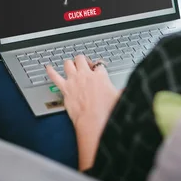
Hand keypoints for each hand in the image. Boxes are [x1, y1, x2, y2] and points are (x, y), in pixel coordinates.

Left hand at [46, 55, 118, 169]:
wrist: (93, 122)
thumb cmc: (106, 112)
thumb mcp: (121, 98)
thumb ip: (126, 92)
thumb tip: (132, 90)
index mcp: (100, 76)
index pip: (99, 65)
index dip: (99, 67)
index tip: (100, 70)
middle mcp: (86, 75)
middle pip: (82, 58)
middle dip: (83, 60)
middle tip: (85, 65)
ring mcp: (74, 81)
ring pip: (68, 63)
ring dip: (69, 63)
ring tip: (71, 65)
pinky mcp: (65, 89)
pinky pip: (54, 76)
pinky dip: (50, 71)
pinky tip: (48, 67)